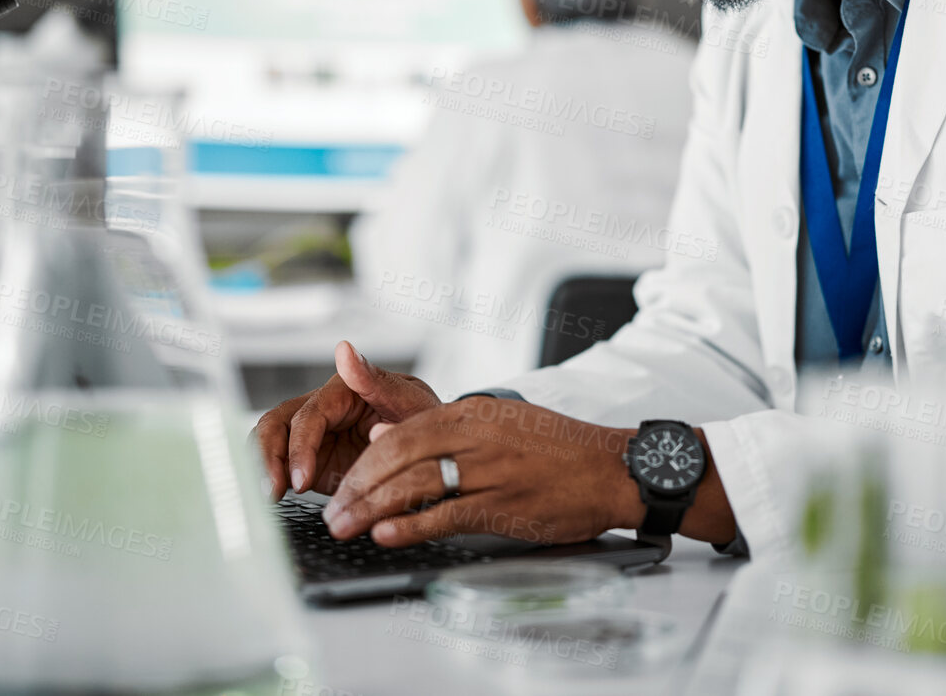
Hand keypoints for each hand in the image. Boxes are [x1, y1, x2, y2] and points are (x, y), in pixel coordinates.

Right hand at [252, 340, 440, 500]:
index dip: (300, 447)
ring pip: (268, 441)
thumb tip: (345, 351)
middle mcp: (323, 409)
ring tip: (268, 500)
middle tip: (273, 493)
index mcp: (345, 390)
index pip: (309, 414)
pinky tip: (272, 502)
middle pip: (276, 423)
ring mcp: (313, 435)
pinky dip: (270, 479)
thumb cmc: (426, 420)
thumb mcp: (412, 402)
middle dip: (268, 457)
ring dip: (262, 468)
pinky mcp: (310, 460)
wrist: (435, 451)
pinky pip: (278, 464)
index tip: (302, 480)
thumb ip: (377, 380)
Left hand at [322, 397, 641, 546]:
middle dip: (359, 485)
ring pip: (417, 484)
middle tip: (334, 512)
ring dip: (373, 508)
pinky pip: (447, 514)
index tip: (344, 482)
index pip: (403, 430)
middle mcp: (478, 435)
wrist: (612, 469)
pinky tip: (386, 534)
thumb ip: (442, 429)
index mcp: (473, 411)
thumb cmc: (556, 450)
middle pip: (400, 455)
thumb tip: (383, 435)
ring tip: (345, 527)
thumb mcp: (498, 422)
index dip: (366, 460)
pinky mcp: (505, 504)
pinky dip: (411, 525)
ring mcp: (491, 470)